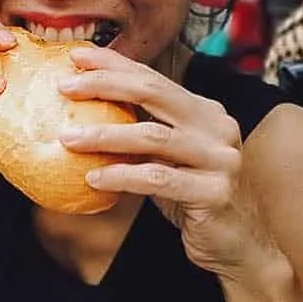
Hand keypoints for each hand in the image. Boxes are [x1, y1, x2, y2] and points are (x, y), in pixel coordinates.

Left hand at [57, 46, 272, 276]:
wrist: (237, 244)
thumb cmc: (191, 198)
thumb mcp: (165, 159)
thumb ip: (140, 135)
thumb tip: (81, 117)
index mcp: (204, 111)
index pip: (154, 78)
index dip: (115, 64)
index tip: (76, 56)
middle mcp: (216, 126)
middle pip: (154, 93)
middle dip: (106, 85)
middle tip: (65, 88)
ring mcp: (219, 157)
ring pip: (153, 136)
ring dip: (104, 135)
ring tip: (67, 139)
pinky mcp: (215, 191)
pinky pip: (158, 179)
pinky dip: (122, 176)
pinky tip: (93, 178)